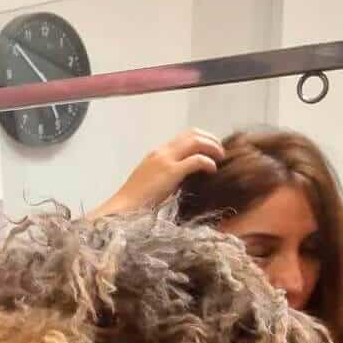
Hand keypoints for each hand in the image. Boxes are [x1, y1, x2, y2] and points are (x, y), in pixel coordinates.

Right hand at [91, 128, 223, 216]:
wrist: (122, 209)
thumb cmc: (134, 203)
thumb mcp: (151, 183)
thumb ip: (166, 175)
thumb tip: (183, 178)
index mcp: (156, 154)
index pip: (183, 136)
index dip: (201, 139)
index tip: (210, 149)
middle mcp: (161, 152)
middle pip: (193, 133)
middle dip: (211, 139)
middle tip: (220, 151)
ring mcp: (165, 160)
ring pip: (197, 141)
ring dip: (212, 147)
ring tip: (220, 158)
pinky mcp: (170, 172)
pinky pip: (197, 160)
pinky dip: (208, 162)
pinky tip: (212, 170)